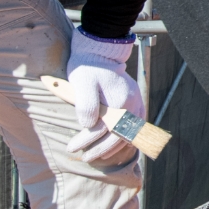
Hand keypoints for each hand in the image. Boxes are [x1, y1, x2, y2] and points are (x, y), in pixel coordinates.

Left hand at [64, 27, 142, 162]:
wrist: (100, 51)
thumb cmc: (88, 67)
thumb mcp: (83, 83)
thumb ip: (87, 106)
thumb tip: (88, 126)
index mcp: (121, 101)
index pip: (106, 130)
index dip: (88, 141)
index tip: (72, 147)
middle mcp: (133, 104)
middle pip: (119, 136)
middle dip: (101, 149)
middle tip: (85, 157)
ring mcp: (136, 103)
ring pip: (129, 133)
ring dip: (114, 146)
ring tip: (98, 155)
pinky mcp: (135, 101)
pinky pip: (134, 126)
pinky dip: (125, 137)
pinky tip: (114, 144)